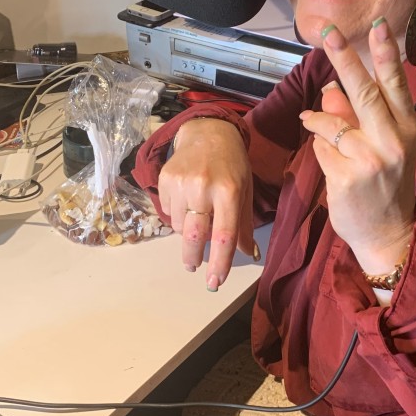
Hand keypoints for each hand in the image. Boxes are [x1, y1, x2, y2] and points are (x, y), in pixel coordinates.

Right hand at [157, 120, 256, 289]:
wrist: (207, 132)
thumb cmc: (232, 165)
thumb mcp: (245, 190)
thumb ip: (244, 224)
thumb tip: (250, 254)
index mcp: (229, 191)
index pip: (224, 236)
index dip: (219, 263)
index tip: (215, 283)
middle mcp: (203, 187)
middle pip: (194, 237)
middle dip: (193, 258)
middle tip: (193, 266)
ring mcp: (181, 182)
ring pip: (178, 226)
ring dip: (187, 230)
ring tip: (196, 214)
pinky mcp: (165, 178)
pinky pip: (167, 211)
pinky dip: (176, 213)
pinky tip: (185, 198)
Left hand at [299, 18, 415, 274]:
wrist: (389, 235)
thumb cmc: (385, 185)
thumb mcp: (382, 147)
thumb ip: (359, 116)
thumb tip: (332, 86)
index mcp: (407, 128)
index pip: (395, 85)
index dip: (386, 54)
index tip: (379, 26)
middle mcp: (393, 140)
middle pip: (364, 92)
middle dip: (345, 59)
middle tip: (328, 33)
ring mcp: (370, 159)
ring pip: (331, 122)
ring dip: (318, 121)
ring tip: (313, 124)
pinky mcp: (346, 177)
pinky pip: (319, 148)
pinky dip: (318, 149)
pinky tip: (329, 162)